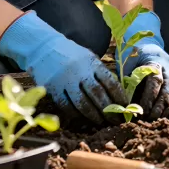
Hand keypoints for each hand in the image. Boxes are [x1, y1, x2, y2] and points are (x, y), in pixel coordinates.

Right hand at [0, 12, 125, 123]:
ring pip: (82, 103)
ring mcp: (64, 80)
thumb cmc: (72, 55)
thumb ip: (100, 72)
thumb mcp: (88, 57)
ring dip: (93, 115)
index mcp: (92, 62)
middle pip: (97, 94)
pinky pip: (65, 105)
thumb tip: (116, 93)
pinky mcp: (52, 88)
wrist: (43, 47)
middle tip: (115, 120)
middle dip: (108, 110)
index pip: (110, 82)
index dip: (119, 96)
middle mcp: (79, 71)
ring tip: (100, 121)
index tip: (125, 106)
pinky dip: (75, 113)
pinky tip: (82, 117)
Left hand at [120, 13, 168, 119]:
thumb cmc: (136, 58)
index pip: (155, 81)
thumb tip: (122, 101)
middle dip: (156, 108)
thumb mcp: (129, 63)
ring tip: (151, 122)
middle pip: (166, 93)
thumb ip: (127, 79)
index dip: (148, 97)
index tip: (139, 109)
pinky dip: (168, 111)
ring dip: (163, 112)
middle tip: (145, 119)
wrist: (151, 48)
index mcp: (156, 64)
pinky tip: (159, 119)